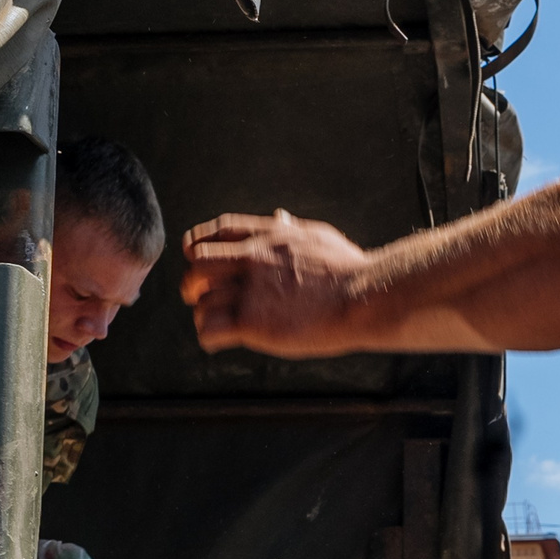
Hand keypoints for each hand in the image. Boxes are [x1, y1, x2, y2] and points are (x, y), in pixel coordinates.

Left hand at [180, 210, 373, 355]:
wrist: (364, 295)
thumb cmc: (349, 269)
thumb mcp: (317, 236)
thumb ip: (291, 229)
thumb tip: (280, 217)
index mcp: (268, 235)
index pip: (216, 232)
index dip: (199, 244)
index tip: (196, 258)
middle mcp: (253, 258)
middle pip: (199, 263)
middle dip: (195, 282)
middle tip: (200, 296)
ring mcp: (251, 289)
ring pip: (202, 300)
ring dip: (204, 314)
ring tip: (215, 325)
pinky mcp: (253, 321)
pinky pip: (209, 329)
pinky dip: (208, 337)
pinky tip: (218, 341)